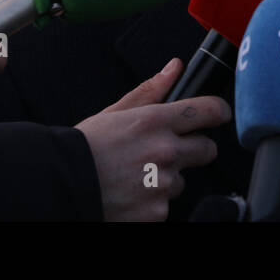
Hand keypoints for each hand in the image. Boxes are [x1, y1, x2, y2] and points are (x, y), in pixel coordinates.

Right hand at [76, 58, 230, 221]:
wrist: (61, 185)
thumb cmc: (86, 147)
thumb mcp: (115, 112)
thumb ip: (151, 91)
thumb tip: (175, 67)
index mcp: (155, 121)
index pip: (209, 111)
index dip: (217, 112)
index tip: (217, 115)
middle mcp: (165, 151)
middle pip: (207, 149)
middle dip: (196, 149)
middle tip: (168, 151)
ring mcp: (163, 184)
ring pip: (182, 180)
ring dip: (167, 178)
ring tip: (136, 176)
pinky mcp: (157, 211)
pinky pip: (166, 205)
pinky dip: (152, 202)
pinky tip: (131, 195)